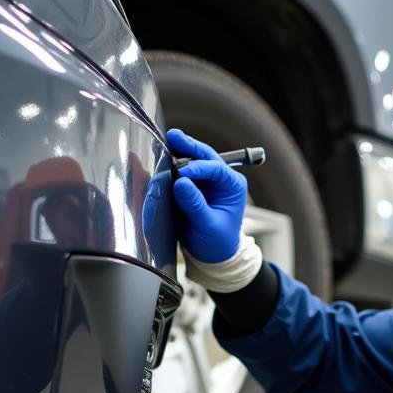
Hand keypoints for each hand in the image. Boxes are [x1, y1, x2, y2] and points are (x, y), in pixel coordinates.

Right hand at [167, 128, 247, 263]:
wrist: (211, 255)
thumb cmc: (217, 243)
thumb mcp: (208, 225)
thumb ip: (195, 204)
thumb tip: (181, 183)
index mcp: (233, 186)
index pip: (216, 168)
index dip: (198, 167)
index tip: (183, 172)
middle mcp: (221, 179)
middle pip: (204, 155)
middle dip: (188, 146)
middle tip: (173, 137)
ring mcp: (205, 180)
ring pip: (192, 159)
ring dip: (178, 152)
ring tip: (165, 142)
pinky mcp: (192, 185)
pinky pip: (181, 170)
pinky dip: (170, 164)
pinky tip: (160, 157)